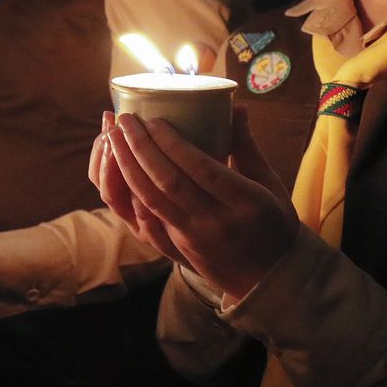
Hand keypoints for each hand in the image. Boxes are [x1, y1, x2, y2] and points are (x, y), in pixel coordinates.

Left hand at [95, 107, 297, 300]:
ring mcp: (193, 238)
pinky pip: (147, 218)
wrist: (269, 280)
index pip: (200, 168)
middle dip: (140, 148)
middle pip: (168, 182)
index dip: (172, 143)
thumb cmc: (273, 224)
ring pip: (150, 200)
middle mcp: (216, 221)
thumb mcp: (270, 185)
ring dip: (126, 166)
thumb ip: (247, 147)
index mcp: (245, 201)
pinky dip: (129, 192)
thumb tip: (237, 106)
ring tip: (113, 138)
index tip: (153, 120)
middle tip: (124, 121)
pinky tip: (117, 171)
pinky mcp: (178, 248)